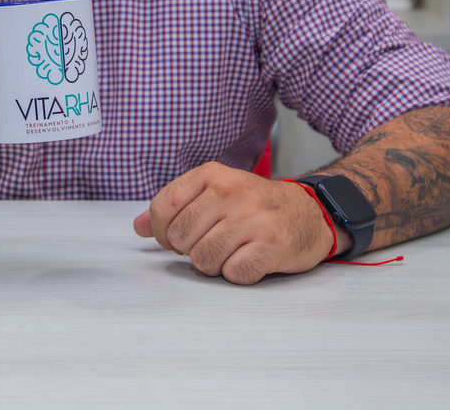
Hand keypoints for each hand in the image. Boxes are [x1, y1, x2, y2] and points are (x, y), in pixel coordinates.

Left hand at [133, 162, 345, 283]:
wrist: (311, 213)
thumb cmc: (256, 207)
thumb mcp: (215, 194)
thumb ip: (176, 208)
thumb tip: (138, 227)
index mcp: (213, 175)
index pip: (164, 207)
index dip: (162, 231)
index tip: (176, 237)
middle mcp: (232, 192)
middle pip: (181, 237)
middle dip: (190, 250)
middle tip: (211, 244)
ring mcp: (254, 218)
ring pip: (203, 259)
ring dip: (213, 265)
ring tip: (230, 253)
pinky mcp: (272, 245)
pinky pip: (233, 274)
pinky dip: (237, 274)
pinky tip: (249, 260)